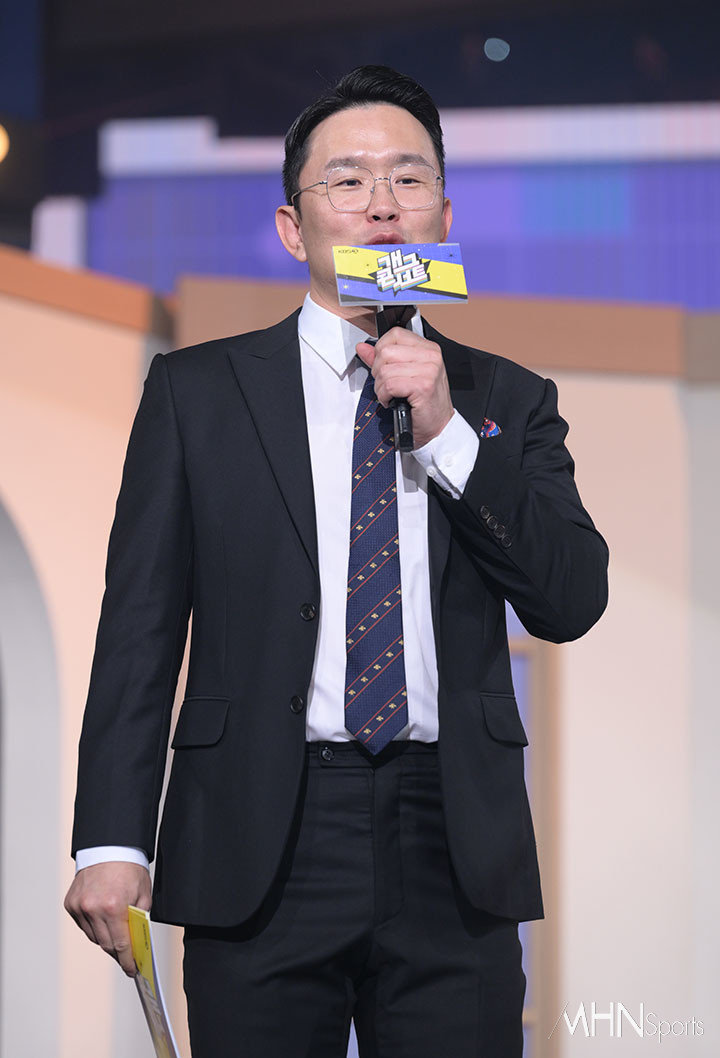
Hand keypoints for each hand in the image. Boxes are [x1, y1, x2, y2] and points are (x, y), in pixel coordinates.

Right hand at [64, 861, 151, 976]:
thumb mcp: (142, 893)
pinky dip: (93, 927)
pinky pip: (83, 925)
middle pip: (105, 944)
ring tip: (116, 937)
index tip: (132, 969)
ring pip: (93, 937)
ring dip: (105, 939)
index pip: (121, 944)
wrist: (109, 846)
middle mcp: (93, 909)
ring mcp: (80, 907)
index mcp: (114, 906)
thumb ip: (139, 918)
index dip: (128, 960)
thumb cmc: (129, 867)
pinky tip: (102, 921)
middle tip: (126, 957)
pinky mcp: (71, 904)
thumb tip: (136, 941)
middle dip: (118, 952)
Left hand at [356, 327, 452, 447]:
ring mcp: (429, 370)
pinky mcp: (423, 386)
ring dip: (381, 388)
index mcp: (428, 349)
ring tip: (392, 395)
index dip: (381, 350)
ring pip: (385, 370)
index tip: (384, 367)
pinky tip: (393, 402)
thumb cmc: (424, 404)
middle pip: (386, 352)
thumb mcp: (405, 375)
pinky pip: (389, 385)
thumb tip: (363, 348)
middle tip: (388, 386)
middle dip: (379, 372)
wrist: (438, 429)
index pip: (394, 334)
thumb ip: (383, 359)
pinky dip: (385, 396)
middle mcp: (431, 356)